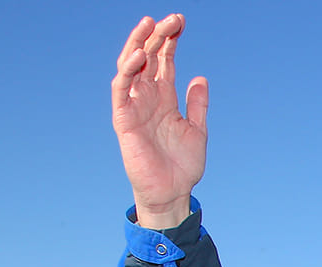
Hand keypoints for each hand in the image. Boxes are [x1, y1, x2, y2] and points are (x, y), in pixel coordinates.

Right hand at [112, 15, 207, 230]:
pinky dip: (128, 70)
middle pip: (148, 57)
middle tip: (172, 18)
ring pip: (131, 66)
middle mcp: (147, 97)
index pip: (164, 60)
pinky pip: (121, 89)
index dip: (170, 40)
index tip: (181, 22)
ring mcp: (134, 106)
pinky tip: (140, 55)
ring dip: (139, 44)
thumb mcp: (197, 129)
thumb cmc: (182, 165)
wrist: (172, 193)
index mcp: (164, 97)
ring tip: (150, 24)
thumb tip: (200, 77)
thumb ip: (197, 104)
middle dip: (157, 35)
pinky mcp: (124, 118)